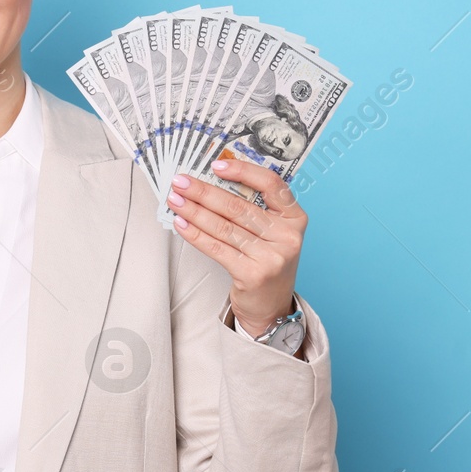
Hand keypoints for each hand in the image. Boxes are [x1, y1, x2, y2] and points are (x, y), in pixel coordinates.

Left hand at [165, 156, 305, 336]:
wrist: (271, 306)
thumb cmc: (266, 261)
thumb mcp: (271, 232)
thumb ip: (253, 208)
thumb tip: (211, 181)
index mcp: (294, 217)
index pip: (272, 184)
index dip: (243, 171)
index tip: (217, 165)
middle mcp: (287, 236)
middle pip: (239, 206)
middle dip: (204, 191)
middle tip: (181, 182)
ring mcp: (272, 257)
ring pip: (224, 226)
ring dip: (194, 211)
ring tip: (176, 200)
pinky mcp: (253, 274)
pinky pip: (216, 248)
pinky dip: (195, 234)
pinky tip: (182, 223)